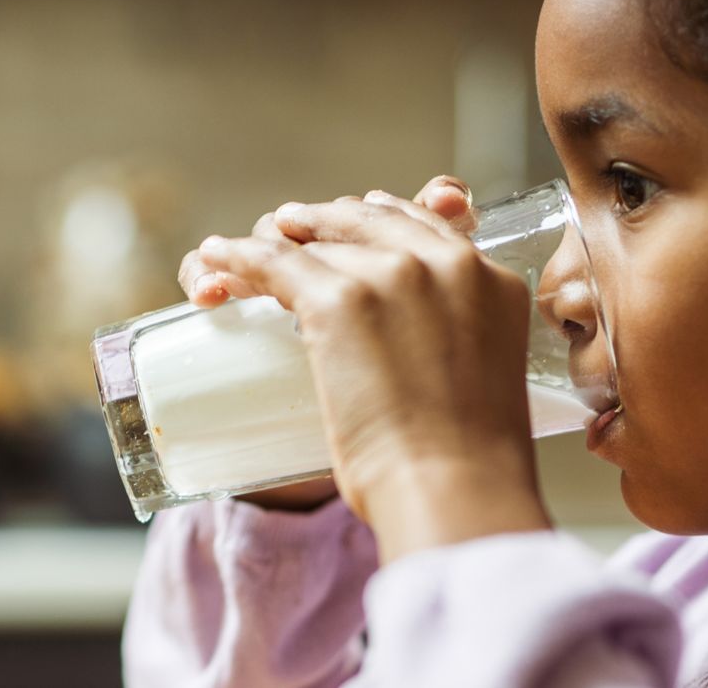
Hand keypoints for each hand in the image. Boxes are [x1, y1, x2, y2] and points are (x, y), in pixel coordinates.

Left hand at [195, 177, 551, 560]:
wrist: (455, 488)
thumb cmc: (470, 463)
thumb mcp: (484, 378)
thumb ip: (457, 345)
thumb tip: (420, 358)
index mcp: (491, 279)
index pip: (423, 224)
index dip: (377, 221)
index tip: (350, 228)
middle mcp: (444, 262)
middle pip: (366, 219)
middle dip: (324, 225)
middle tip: (292, 233)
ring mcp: (390, 275)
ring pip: (315, 239)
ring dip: (275, 242)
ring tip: (245, 254)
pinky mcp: (337, 299)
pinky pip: (271, 261)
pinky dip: (236, 258)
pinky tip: (217, 259)